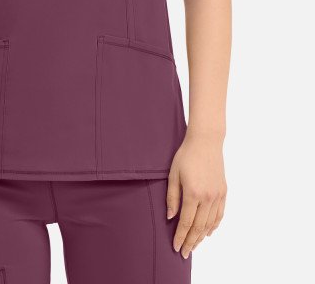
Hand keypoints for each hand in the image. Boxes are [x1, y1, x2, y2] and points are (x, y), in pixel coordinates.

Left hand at [166, 132, 227, 258]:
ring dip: (202, 237)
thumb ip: (172, 197)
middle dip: (191, 242)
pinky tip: (208, 232)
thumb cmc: (186, 155)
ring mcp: (217, 195)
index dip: (180, 237)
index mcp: (193, 193)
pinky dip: (214, 225)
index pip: (186, 222)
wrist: (206, 141)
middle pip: (199, 227)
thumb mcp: (173, 174)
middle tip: (185, 253)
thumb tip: (171, 217)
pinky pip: (220, 214)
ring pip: (210, 223)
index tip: (176, 248)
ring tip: (194, 245)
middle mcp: (207, 197)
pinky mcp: (223, 191)